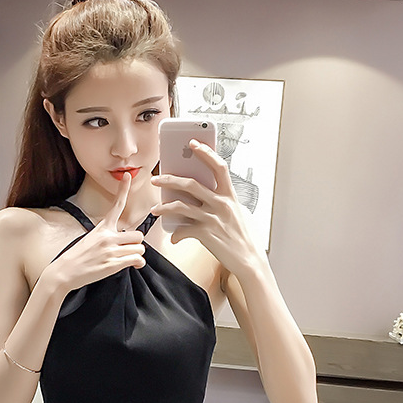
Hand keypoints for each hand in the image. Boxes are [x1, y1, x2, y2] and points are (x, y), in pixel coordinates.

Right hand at [43, 172, 145, 293]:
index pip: (116, 206)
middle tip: (128, 249)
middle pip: (138, 235)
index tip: (127, 176)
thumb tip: (123, 242)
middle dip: (136, 244)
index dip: (123, 190)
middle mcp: (107, 237)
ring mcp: (110, 250)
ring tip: (127, 258)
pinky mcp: (113, 264)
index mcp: (102, 228)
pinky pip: (137, 260)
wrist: (64, 271)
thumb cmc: (76, 257)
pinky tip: (132, 265)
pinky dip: (137, 263)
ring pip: (140, 248)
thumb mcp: (90, 239)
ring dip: (136, 254)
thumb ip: (107, 237)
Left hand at [151, 140, 261, 278]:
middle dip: (170, 179)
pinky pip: (183, 230)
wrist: (248, 259)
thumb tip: (199, 195)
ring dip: (164, 206)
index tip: (192, 143)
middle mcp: (222, 204)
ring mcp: (213, 218)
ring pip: (181, 206)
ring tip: (154, 208)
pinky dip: (176, 234)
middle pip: (191, 184)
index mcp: (230, 195)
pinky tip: (173, 237)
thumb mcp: (235, 213)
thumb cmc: (240, 236)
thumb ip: (220, 201)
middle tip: (157, 178)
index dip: (206, 153)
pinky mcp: (206, 234)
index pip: (218, 167)